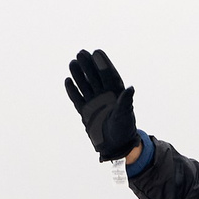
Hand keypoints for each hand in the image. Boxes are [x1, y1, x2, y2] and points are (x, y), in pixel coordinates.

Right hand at [65, 49, 140, 163]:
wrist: (115, 146)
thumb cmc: (124, 129)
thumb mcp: (125, 115)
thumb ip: (125, 101)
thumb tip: (130, 88)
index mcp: (116, 93)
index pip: (108, 75)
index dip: (103, 63)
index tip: (97, 52)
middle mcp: (104, 95)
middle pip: (95, 76)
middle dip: (88, 65)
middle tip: (81, 53)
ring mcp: (94, 102)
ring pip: (85, 85)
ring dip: (79, 74)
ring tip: (72, 63)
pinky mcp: (86, 112)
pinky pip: (78, 99)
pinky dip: (72, 91)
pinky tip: (67, 81)